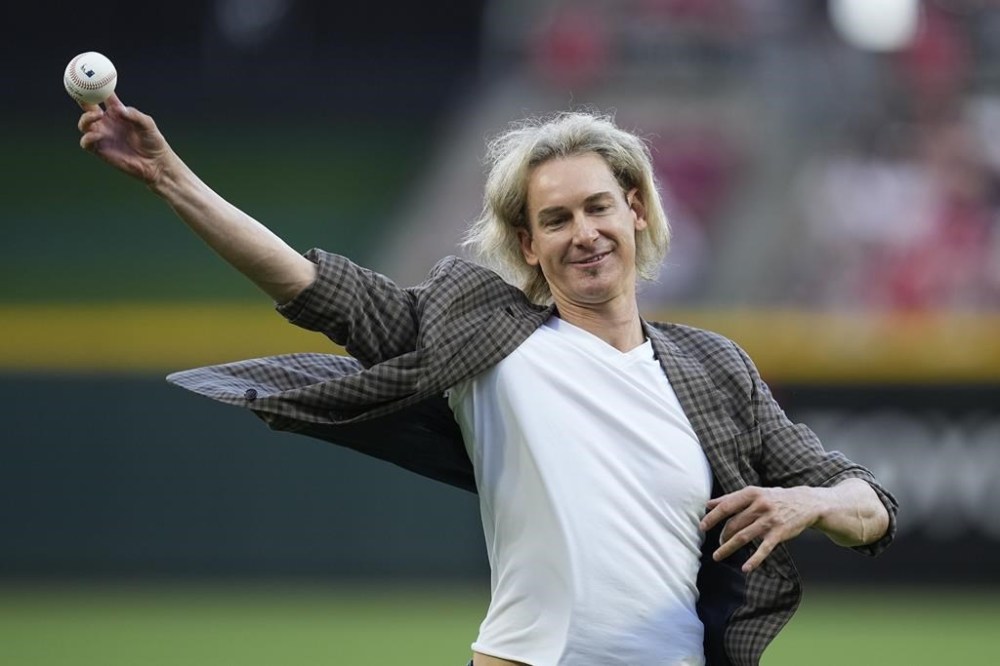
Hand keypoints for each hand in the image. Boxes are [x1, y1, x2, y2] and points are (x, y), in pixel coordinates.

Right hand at [77, 93, 171, 185]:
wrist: (155, 163)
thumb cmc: (153, 141)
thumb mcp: (147, 124)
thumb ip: (134, 115)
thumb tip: (118, 110)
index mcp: (117, 112)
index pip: (102, 96)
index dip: (95, 86)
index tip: (91, 76)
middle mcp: (107, 122)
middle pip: (87, 107)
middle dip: (82, 98)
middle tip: (83, 93)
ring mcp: (102, 136)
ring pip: (84, 124)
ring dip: (86, 118)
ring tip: (97, 115)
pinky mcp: (100, 150)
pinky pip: (86, 142)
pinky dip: (87, 137)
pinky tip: (97, 134)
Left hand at [700, 486, 822, 573]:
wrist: (807, 503)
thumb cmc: (775, 498)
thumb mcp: (755, 493)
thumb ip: (731, 498)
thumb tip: (708, 504)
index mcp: (752, 494)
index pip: (726, 506)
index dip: (712, 517)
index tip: (702, 526)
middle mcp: (760, 506)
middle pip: (733, 524)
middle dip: (722, 536)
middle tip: (718, 543)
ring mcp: (770, 520)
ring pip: (743, 537)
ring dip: (728, 548)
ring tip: (718, 556)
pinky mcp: (779, 533)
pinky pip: (763, 549)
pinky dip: (754, 559)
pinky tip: (745, 568)